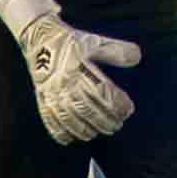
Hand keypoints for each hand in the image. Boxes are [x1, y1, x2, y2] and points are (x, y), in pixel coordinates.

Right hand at [26, 16, 140, 146]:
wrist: (38, 38)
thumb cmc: (71, 42)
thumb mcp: (95, 42)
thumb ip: (115, 51)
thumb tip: (137, 57)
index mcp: (79, 68)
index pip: (102, 91)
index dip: (117, 103)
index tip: (128, 109)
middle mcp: (65, 82)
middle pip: (87, 109)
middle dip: (104, 121)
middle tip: (117, 126)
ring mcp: (51, 92)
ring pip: (68, 118)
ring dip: (84, 129)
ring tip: (96, 133)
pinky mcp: (41, 98)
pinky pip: (49, 120)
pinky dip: (59, 132)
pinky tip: (69, 138)